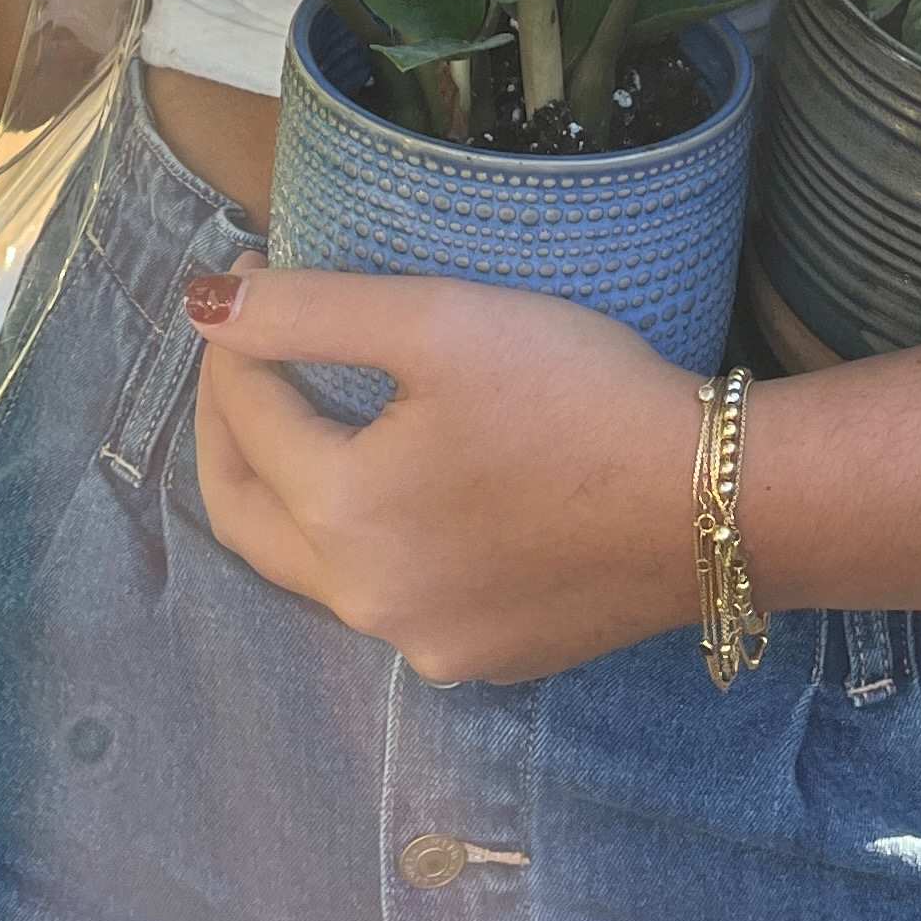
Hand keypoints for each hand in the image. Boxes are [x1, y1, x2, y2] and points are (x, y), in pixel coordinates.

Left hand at [188, 261, 694, 683]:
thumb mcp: (436, 323)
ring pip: (318, 567)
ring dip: (294, 491)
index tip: (252, 264)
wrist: (715, 501)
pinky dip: (370, 539)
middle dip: (229, 429)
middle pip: (250, 516)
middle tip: (239, 354)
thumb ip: (308, 311)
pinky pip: (395, 596)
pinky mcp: (487, 657)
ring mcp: (429, 645)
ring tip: (309, 413)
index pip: (250, 415)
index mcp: (343, 519)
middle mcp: (368, 606)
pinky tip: (407, 489)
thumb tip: (205, 304)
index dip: (238, 335)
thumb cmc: (575, 395)